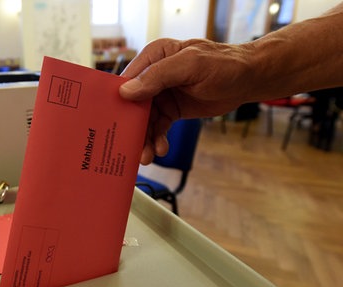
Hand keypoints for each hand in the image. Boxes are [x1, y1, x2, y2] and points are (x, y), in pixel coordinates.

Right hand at [119, 38, 253, 163]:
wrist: (249, 79)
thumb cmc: (224, 64)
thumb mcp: (190, 65)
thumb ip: (158, 76)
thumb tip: (126, 91)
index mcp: (154, 57)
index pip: (126, 80)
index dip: (117, 101)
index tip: (111, 122)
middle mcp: (154, 75)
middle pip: (133, 104)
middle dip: (131, 126)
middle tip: (131, 147)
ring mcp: (162, 93)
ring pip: (145, 119)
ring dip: (144, 138)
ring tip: (146, 156)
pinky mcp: (172, 109)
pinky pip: (158, 127)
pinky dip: (157, 139)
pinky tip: (160, 149)